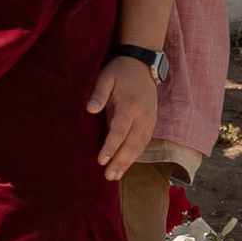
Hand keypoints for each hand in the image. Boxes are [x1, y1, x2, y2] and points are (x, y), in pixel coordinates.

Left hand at [88, 56, 160, 179]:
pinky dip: (135, 155)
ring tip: (116, 176)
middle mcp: (143, 116)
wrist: (143, 65)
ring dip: (128, 162)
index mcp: (130, 106)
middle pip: (132, 144)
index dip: (110, 147)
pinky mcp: (151, 123)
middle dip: (120, 161)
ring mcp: (150, 121)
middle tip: (108, 176)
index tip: (100, 160)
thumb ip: (98, 94)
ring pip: (139, 146)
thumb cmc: (119, 71)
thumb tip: (90, 110)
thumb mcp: (106, 77)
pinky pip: (143, 143)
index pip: (119, 131)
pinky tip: (126, 165)